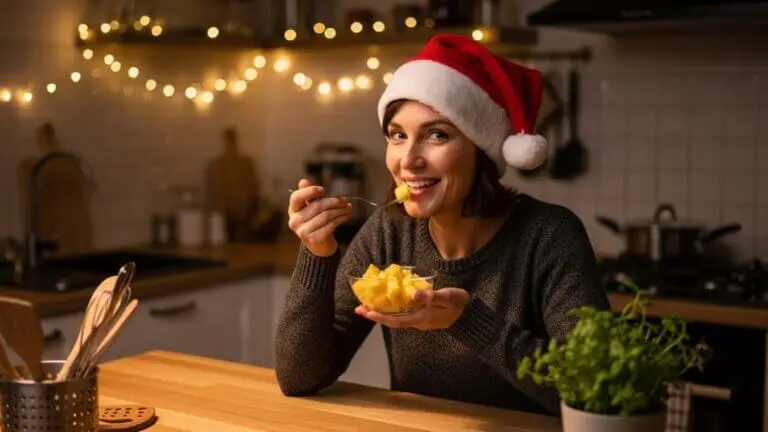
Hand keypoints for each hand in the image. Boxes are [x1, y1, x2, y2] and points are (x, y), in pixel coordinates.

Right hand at [288, 179, 351, 256]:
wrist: (319, 245)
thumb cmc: (316, 222)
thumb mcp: (311, 207)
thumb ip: (309, 195)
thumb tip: (303, 181)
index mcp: (293, 210)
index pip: (296, 198)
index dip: (309, 191)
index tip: (323, 189)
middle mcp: (295, 221)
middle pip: (317, 206)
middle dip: (334, 201)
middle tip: (345, 200)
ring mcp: (303, 232)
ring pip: (326, 215)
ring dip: (340, 210)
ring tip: (348, 207)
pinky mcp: (314, 239)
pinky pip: (331, 225)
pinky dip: (341, 218)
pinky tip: (346, 215)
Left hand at [355, 288, 469, 329]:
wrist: (469, 314)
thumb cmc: (459, 304)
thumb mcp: (449, 297)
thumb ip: (432, 296)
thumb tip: (414, 294)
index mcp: (422, 318)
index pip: (396, 320)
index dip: (381, 316)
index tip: (367, 311)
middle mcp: (417, 321)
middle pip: (391, 320)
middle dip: (375, 315)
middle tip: (358, 309)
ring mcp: (418, 320)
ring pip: (395, 317)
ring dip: (380, 312)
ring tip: (365, 306)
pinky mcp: (420, 315)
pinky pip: (401, 314)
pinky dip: (390, 309)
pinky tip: (384, 303)